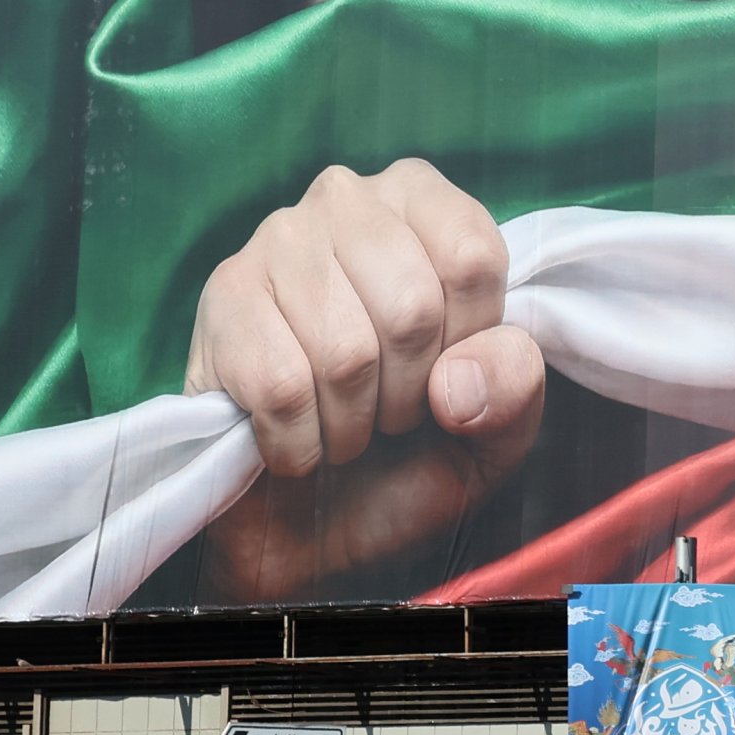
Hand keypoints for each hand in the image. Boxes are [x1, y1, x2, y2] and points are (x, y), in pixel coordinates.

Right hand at [186, 159, 544, 598]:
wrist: (313, 534)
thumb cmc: (409, 456)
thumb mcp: (496, 427)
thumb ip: (513, 386)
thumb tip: (458, 380)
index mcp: (423, 202)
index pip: (471, 259)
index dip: (469, 344)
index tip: (446, 374)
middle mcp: (345, 199)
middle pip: (411, 306)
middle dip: (408, 392)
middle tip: (388, 411)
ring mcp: (274, 243)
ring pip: (344, 351)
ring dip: (351, 423)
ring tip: (341, 422)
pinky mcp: (221, 301)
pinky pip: (281, 386)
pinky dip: (299, 442)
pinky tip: (293, 437)